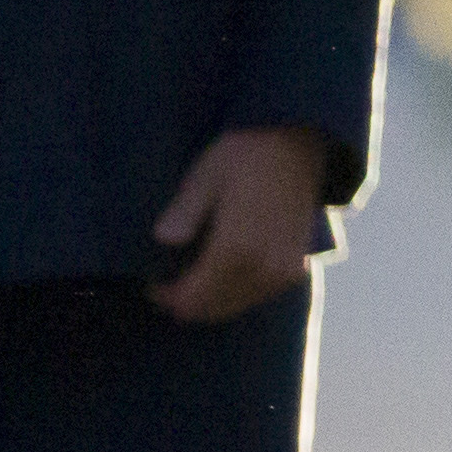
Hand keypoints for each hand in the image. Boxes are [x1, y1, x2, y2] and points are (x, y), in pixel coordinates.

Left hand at [150, 125, 327, 323]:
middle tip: (169, 282)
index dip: (167, 296)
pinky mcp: (298, 267)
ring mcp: (284, 272)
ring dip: (212, 299)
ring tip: (195, 276)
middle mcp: (263, 269)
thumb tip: (162, 240)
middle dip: (187, 301)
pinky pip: (259, 295)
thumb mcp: (206, 175)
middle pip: (213, 309)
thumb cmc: (246, 154)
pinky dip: (237, 292)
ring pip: (236, 305)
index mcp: (236, 250)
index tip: (153, 283)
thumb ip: (183, 213)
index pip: (192, 299)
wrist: (298, 142)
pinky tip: (225, 271)